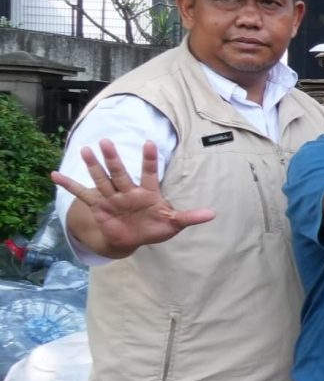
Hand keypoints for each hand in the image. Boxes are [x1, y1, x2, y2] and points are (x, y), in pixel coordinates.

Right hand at [52, 140, 213, 252]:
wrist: (133, 239)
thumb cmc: (155, 228)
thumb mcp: (173, 224)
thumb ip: (189, 217)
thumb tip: (212, 215)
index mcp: (148, 193)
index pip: (149, 173)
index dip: (149, 159)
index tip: (149, 143)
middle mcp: (128, 191)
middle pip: (120, 172)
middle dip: (114, 158)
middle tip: (107, 141)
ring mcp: (112, 197)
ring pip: (102, 179)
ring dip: (94, 166)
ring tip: (86, 149)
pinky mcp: (99, 206)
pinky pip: (82, 194)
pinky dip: (69, 185)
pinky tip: (54, 175)